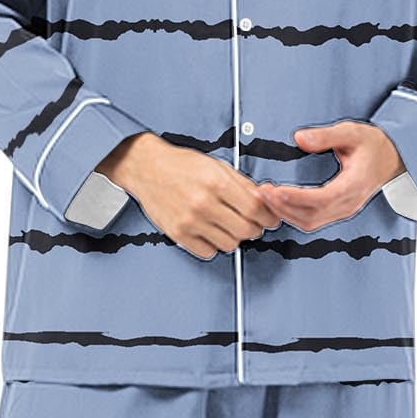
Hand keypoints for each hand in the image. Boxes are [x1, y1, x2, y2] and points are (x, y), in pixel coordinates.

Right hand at [98, 133, 280, 259]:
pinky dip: (214, 245)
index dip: (268, 217)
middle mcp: (204, 203)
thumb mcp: (217, 166)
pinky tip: (210, 232)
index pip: (255, 209)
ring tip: (227, 225)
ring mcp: (190, 221)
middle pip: (246, 230)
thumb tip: (267, 200)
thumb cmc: (182, 165)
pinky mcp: (178, 234)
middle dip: (254, 228)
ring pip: (230, 244)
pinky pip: (208, 252)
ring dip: (234, 237)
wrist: (147, 167)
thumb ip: (243, 184)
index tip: (270, 219)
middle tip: (251, 223)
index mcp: (217, 182)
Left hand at [253, 121, 404, 231]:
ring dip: (284, 213)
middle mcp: (349, 203)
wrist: (391, 158)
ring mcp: (343, 211)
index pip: (322, 199)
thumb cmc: (372, 145)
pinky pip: (311, 221)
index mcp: (354, 185)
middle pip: (311, 216)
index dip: (296, 198)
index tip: (274, 190)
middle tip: (260, 192)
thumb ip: (326, 135)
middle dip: (282, 207)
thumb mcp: (352, 132)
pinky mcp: (337, 212)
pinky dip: (291, 214)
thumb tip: (299, 138)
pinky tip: (277, 203)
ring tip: (264, 197)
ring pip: (309, 222)